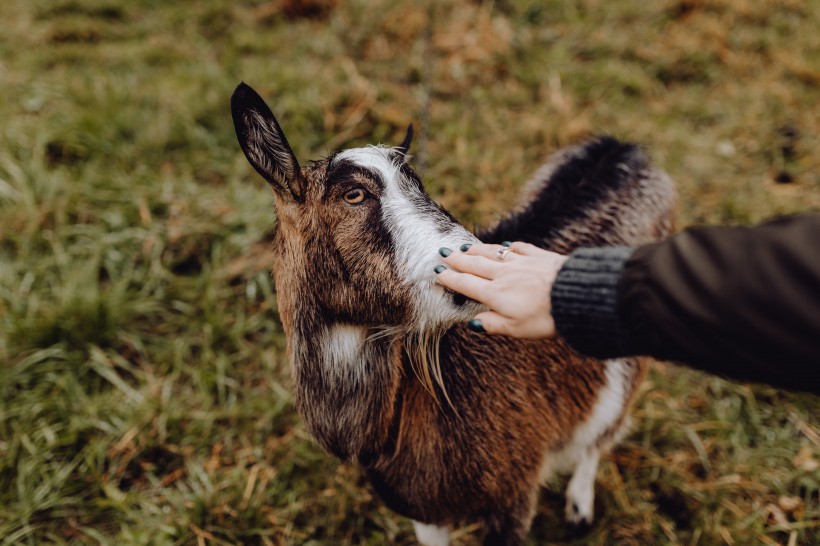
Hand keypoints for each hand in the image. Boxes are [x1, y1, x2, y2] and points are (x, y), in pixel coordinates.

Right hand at [435, 242, 568, 338]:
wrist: (575, 294)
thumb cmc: (546, 317)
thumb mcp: (516, 329)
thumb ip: (493, 324)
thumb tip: (473, 323)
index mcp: (495, 294)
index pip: (466, 284)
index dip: (450, 278)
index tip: (438, 272)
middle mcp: (504, 275)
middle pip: (475, 265)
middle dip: (458, 260)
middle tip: (444, 254)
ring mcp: (521, 262)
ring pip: (493, 253)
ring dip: (477, 250)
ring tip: (465, 248)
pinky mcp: (538, 255)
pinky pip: (518, 247)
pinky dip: (507, 246)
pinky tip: (503, 245)